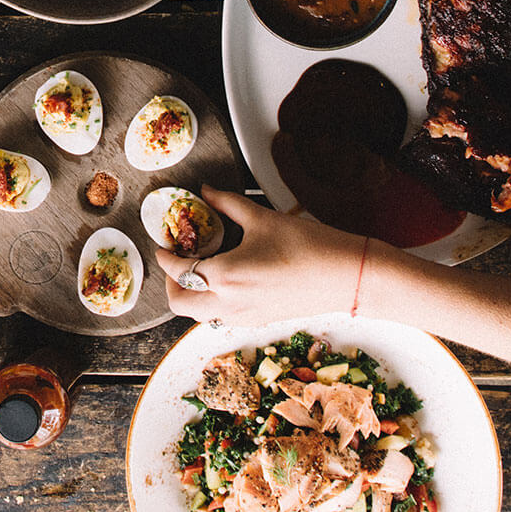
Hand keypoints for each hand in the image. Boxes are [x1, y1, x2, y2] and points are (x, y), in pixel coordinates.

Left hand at [154, 187, 369, 324]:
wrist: (347, 276)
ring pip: (201, 316)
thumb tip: (206, 191)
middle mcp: (230, 303)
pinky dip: (213, 302)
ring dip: (192, 295)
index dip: (166, 257)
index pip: (179, 271)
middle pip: (181, 305)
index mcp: (225, 276)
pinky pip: (223, 317)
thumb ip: (227, 204)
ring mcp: (245, 316)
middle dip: (171, 285)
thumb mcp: (262, 217)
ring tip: (200, 269)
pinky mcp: (260, 320)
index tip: (164, 245)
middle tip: (176, 261)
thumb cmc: (309, 247)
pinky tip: (226, 280)